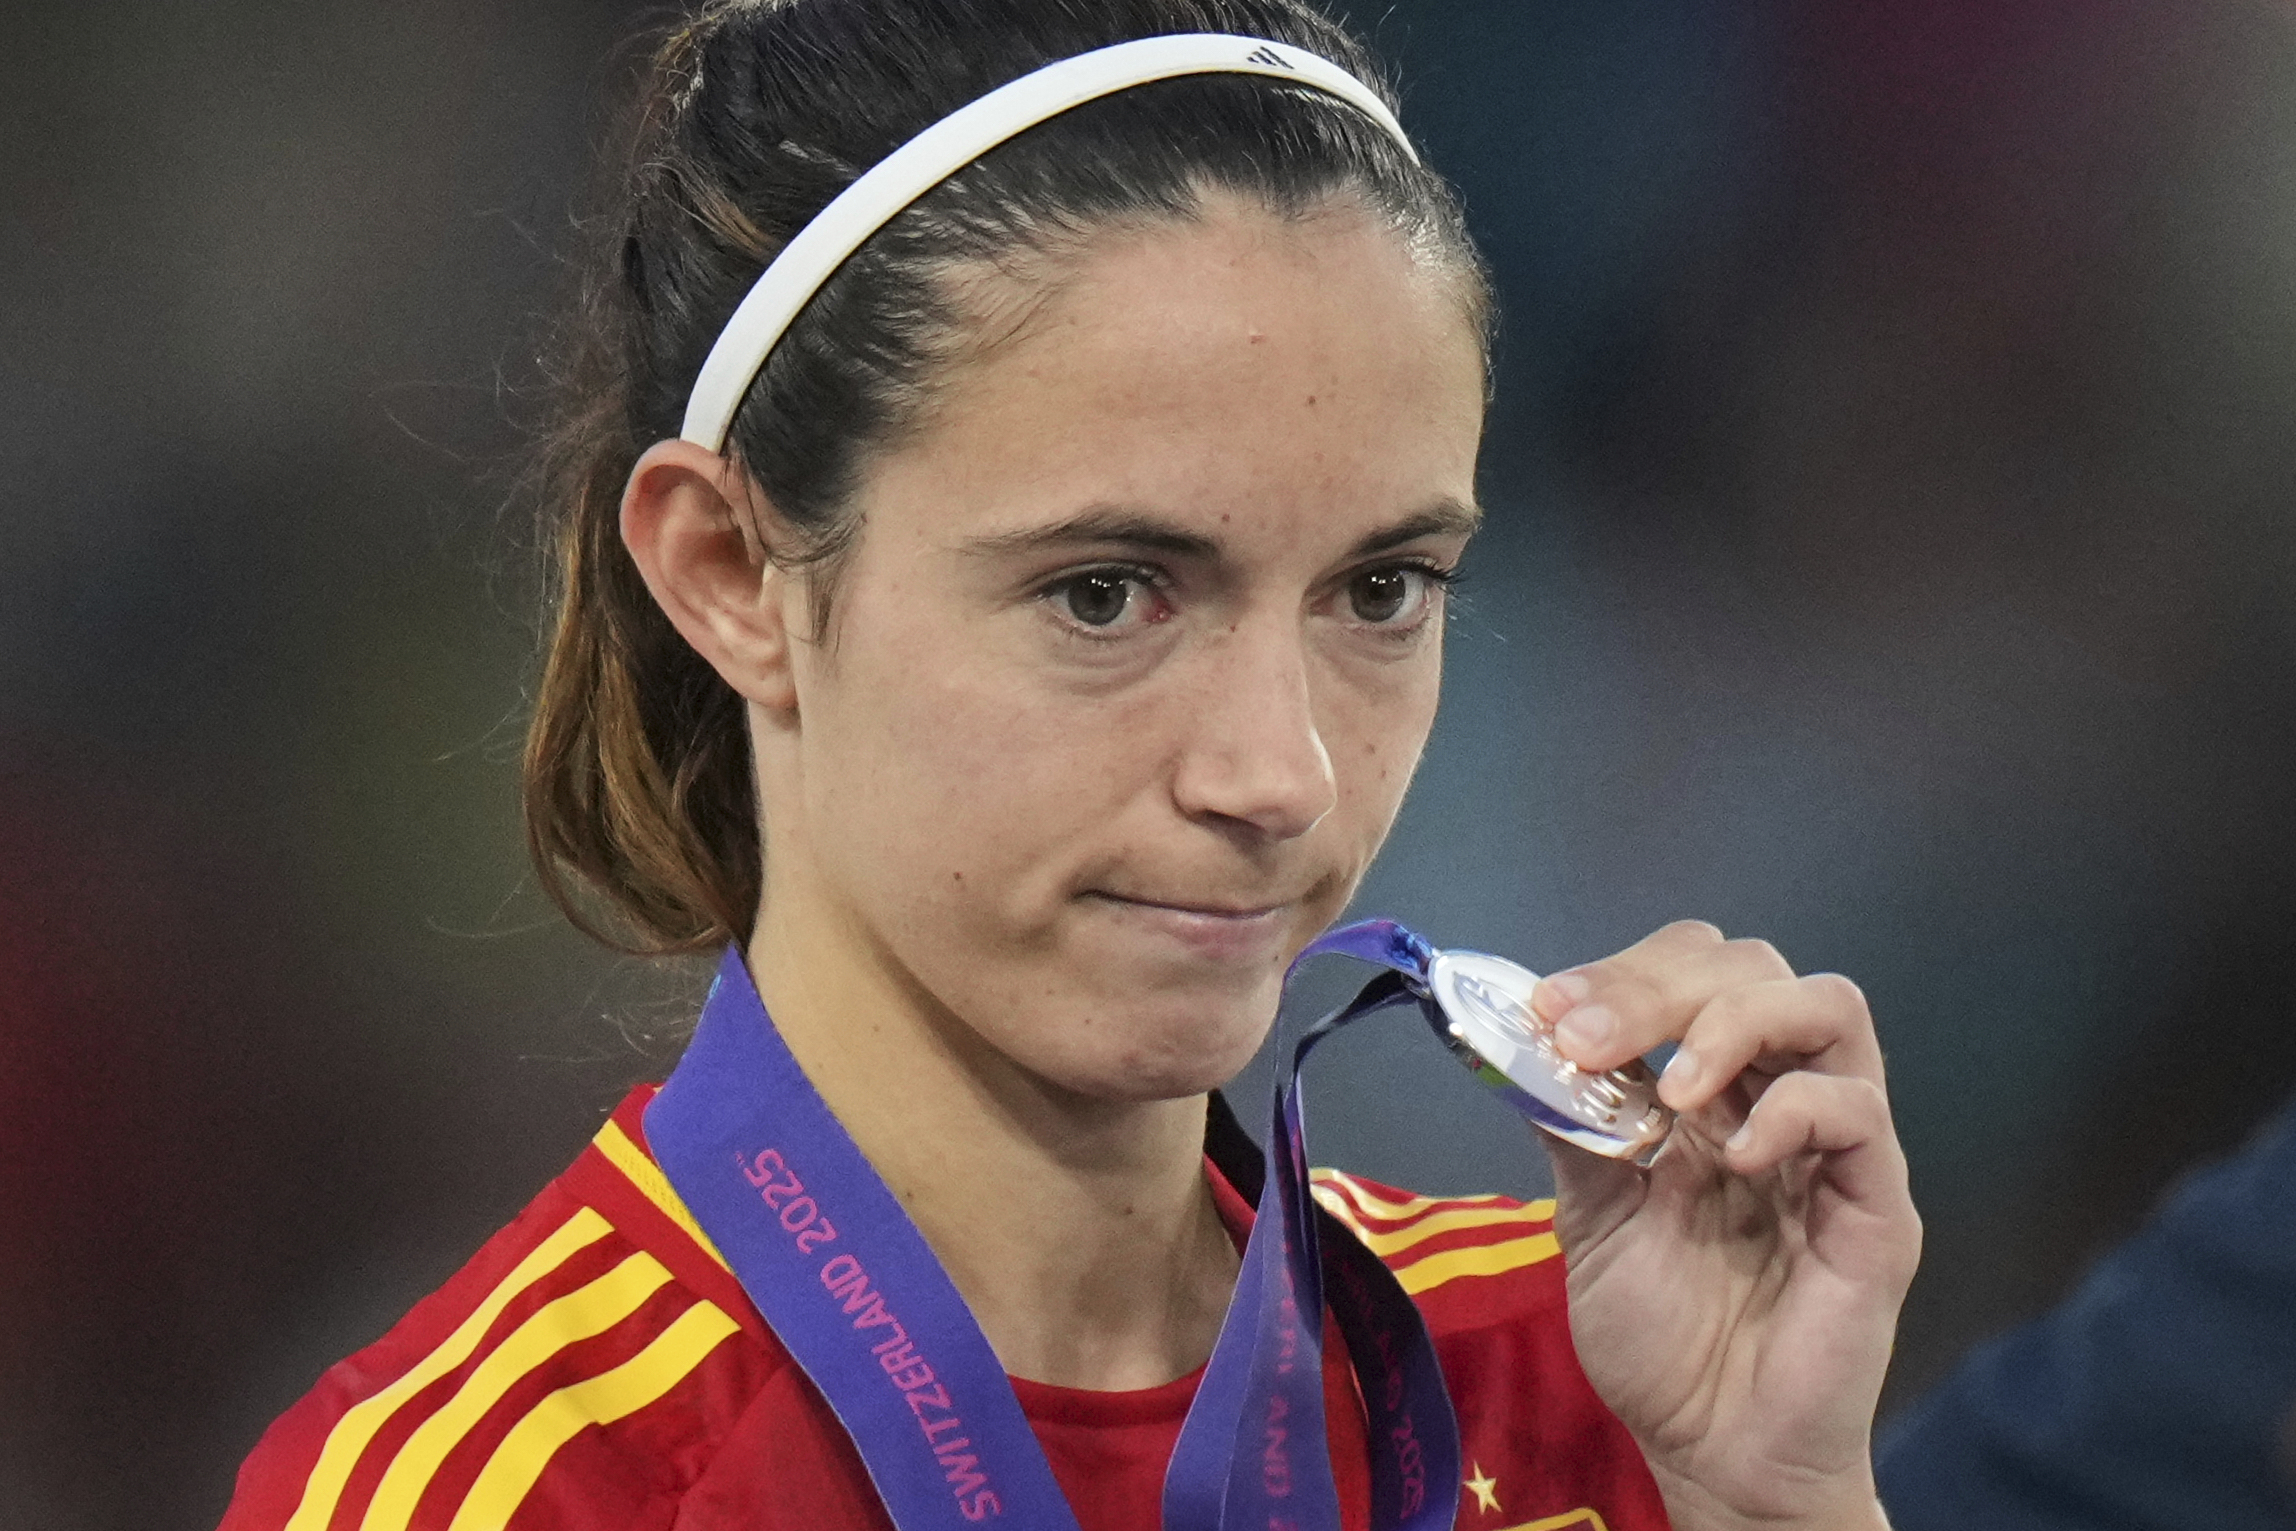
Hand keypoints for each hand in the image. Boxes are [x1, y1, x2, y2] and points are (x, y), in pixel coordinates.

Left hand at [1529, 921, 1918, 1530]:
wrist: (1713, 1453)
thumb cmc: (1663, 1342)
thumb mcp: (1590, 1220)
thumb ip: (1575, 1129)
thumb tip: (1525, 1044)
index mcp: (1710, 1092)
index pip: (1690, 971)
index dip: (1619, 972)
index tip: (1545, 1010)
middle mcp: (1775, 1098)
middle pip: (1752, 966)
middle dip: (1657, 982)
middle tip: (1586, 1037)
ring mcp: (1834, 1146)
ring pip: (1828, 1005)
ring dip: (1733, 1021)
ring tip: (1670, 1089)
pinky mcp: (1877, 1206)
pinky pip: (1858, 1111)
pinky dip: (1791, 1109)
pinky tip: (1735, 1155)